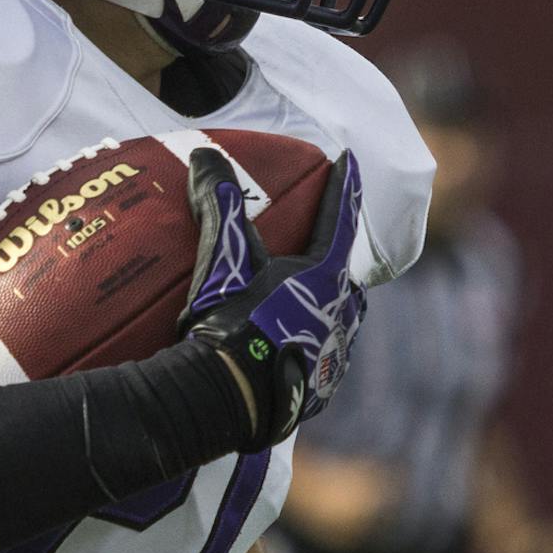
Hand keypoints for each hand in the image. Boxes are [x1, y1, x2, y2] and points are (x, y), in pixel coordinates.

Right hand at [182, 149, 365, 447]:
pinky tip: (295, 348)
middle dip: (335, 256)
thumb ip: (218, 203)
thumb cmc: (229, 321)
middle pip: (344, 273)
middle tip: (317, 246)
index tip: (348, 160)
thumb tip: (205, 154)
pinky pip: (323, 357)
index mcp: (327, 274)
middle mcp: (342, 311)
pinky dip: (313, 344)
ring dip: (328, 303)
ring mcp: (334, 353)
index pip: (339, 217)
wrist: (228, 398)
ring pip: (340, 317)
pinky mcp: (321, 389)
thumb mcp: (223, 258)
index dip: (343, 186)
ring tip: (307, 299)